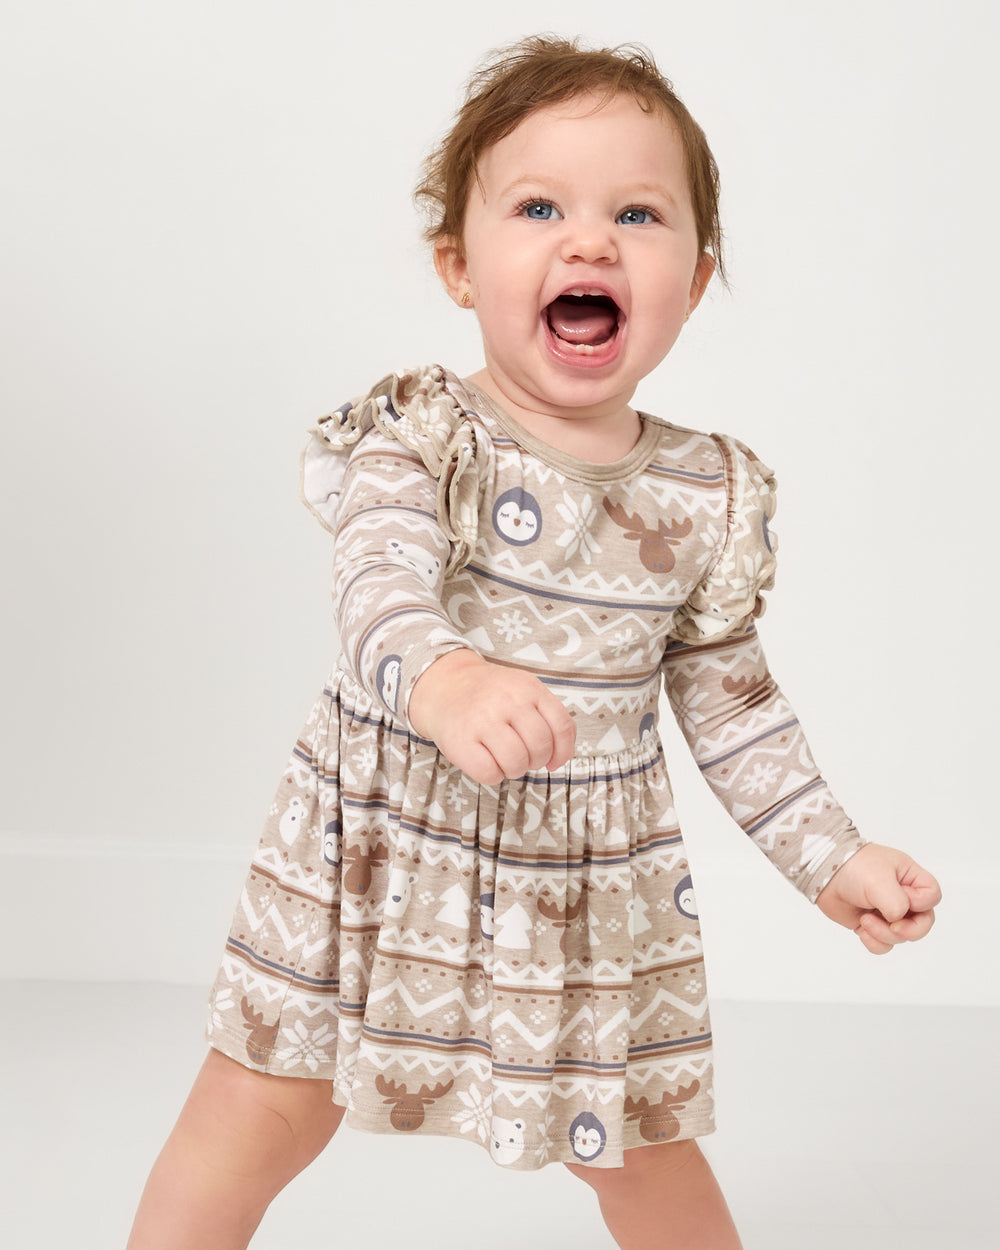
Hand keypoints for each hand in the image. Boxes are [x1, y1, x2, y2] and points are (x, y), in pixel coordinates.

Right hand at [408, 649, 576, 785]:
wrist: (446, 686)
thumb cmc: (491, 696)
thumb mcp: (524, 691)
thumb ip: (549, 717)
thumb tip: (558, 759)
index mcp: (528, 687)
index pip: (562, 727)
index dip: (563, 751)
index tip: (553, 761)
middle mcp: (507, 701)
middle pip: (540, 747)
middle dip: (535, 760)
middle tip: (522, 755)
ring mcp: (482, 720)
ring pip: (516, 763)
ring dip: (514, 769)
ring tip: (504, 758)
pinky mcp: (459, 741)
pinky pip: (490, 773)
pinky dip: (493, 775)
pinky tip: (487, 761)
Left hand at [816, 843, 940, 953]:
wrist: (824, 873)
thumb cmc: (853, 868)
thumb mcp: (880, 881)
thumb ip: (897, 903)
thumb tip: (897, 921)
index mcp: (910, 878)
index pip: (933, 896)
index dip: (921, 903)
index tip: (903, 897)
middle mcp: (903, 896)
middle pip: (923, 923)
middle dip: (908, 930)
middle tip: (892, 926)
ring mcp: (888, 912)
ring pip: (902, 937)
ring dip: (884, 934)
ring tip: (865, 920)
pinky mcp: (873, 924)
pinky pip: (884, 945)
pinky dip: (874, 942)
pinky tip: (861, 930)